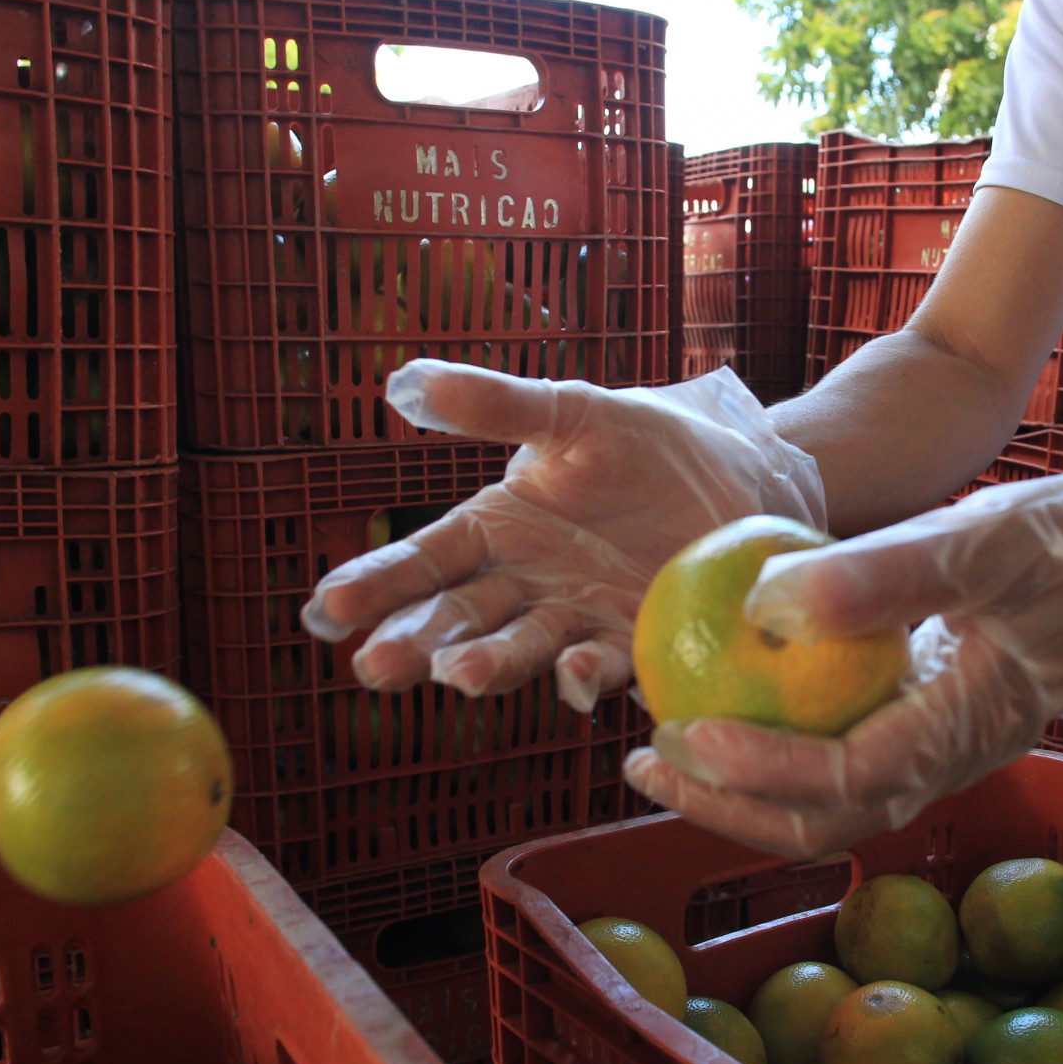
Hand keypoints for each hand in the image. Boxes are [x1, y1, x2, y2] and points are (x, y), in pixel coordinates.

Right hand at [301, 361, 824, 708]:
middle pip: (458, 617)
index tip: (327, 610)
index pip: (423, 561)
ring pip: (522, 647)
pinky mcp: (635, 640)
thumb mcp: (569, 413)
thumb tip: (406, 383)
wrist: (735, 475)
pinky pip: (606, 663)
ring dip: (488, 664)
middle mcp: (524, 584)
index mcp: (494, 529)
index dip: (377, 584)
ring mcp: (576, 618)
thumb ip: (496, 404)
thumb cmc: (641, 443)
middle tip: (374, 667)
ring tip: (458, 675)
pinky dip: (587, 675)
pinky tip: (574, 679)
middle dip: (416, 642)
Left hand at [624, 432, 1062, 856]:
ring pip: (835, 792)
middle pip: (828, 818)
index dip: (759, 776)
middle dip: (728, 810)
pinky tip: (735, 688)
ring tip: (666, 744)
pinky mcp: (940, 709)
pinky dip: (782, 735)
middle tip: (643, 761)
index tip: (685, 739)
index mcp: (968, 732)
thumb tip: (765, 605)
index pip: (848, 782)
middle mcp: (951, 754)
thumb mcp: (993, 543)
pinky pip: (849, 742)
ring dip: (745, 784)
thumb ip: (888, 576)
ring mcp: (947, 738)